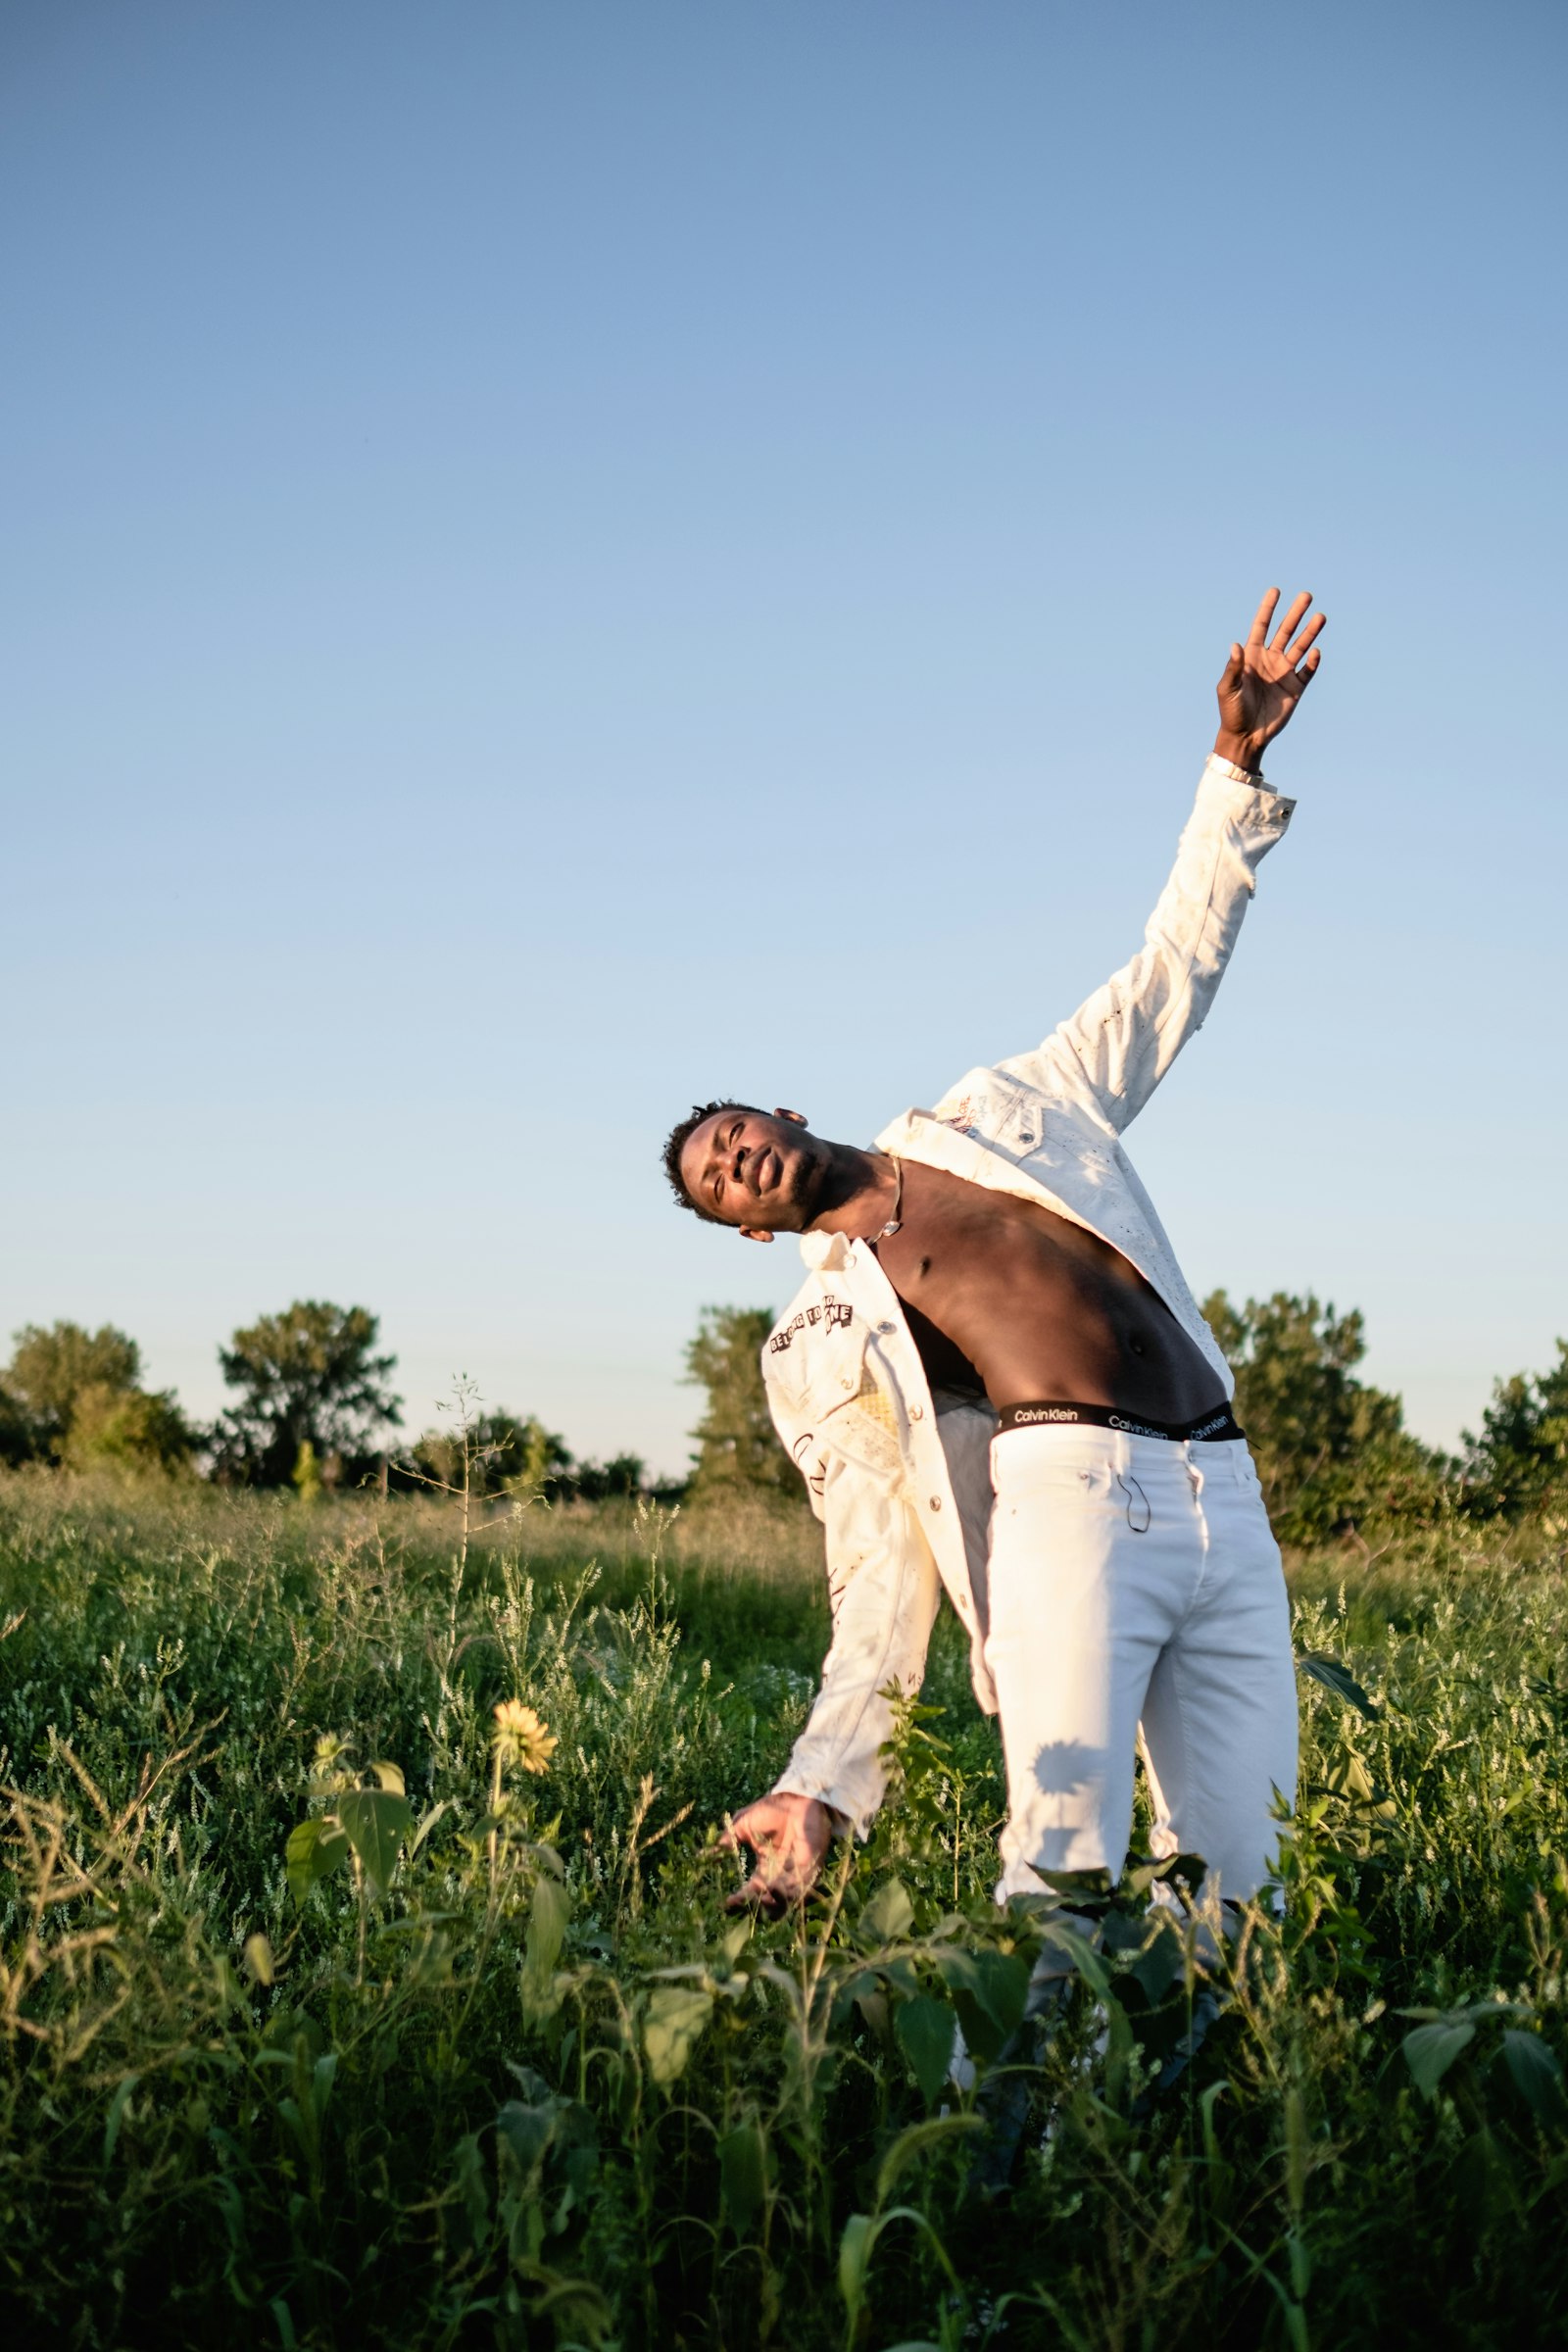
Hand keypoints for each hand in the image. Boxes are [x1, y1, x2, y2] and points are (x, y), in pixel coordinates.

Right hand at [719, 1792, 832, 1913]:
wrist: (796, 1798)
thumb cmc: (771, 1810)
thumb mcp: (745, 1824)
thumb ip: (729, 1838)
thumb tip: (705, 1853)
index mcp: (765, 1867)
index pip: (751, 1890)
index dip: (740, 1899)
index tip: (727, 1902)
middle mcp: (780, 1875)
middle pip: (769, 1901)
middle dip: (758, 1906)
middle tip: (749, 1902)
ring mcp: (796, 1873)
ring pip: (786, 1899)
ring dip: (774, 1902)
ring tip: (762, 1897)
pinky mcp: (811, 1867)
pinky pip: (802, 1887)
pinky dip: (790, 1891)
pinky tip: (777, 1887)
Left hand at [1213, 588, 1325, 771]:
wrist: (1246, 736)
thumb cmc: (1231, 712)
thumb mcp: (1227, 689)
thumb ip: (1233, 668)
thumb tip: (1236, 645)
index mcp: (1252, 657)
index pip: (1261, 627)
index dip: (1268, 609)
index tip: (1275, 591)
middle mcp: (1270, 660)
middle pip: (1285, 631)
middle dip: (1295, 614)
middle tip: (1306, 596)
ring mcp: (1283, 673)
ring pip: (1300, 647)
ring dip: (1310, 632)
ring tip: (1320, 617)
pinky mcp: (1295, 688)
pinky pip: (1307, 671)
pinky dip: (1313, 661)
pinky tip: (1315, 652)